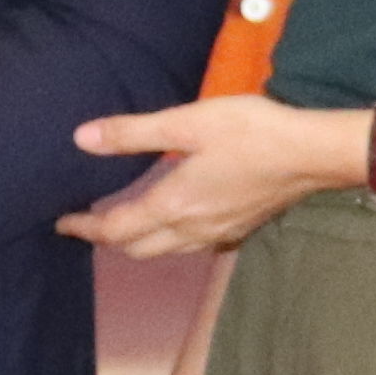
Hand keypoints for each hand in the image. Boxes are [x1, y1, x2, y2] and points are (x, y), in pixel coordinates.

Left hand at [61, 93, 359, 258]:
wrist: (313, 154)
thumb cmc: (251, 133)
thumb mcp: (187, 123)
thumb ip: (133, 133)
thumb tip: (81, 139)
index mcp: (173, 205)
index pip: (116, 230)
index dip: (85, 228)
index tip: (63, 223)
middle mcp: (192, 230)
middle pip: (138, 249)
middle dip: (108, 239)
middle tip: (88, 223)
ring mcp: (219, 234)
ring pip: (166, 251)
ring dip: (139, 242)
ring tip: (123, 222)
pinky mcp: (239, 230)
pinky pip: (192, 246)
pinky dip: (169, 239)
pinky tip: (174, 220)